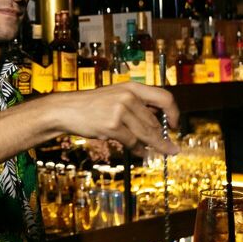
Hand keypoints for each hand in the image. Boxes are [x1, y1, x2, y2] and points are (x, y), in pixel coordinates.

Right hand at [55, 82, 178, 156]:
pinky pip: (132, 142)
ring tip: (159, 153)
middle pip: (154, 122)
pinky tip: (140, 153)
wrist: (67, 110)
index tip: (175, 125)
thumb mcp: (115, 96)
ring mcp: (120, 110)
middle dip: (161, 137)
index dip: (174, 112)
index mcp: (132, 87)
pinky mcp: (112, 125)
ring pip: (146, 134)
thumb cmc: (91, 106)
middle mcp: (128, 96)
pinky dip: (138, 150)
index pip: (164, 97)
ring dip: (154, 146)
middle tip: (168, 148)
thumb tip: (158, 120)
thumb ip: (135, 104)